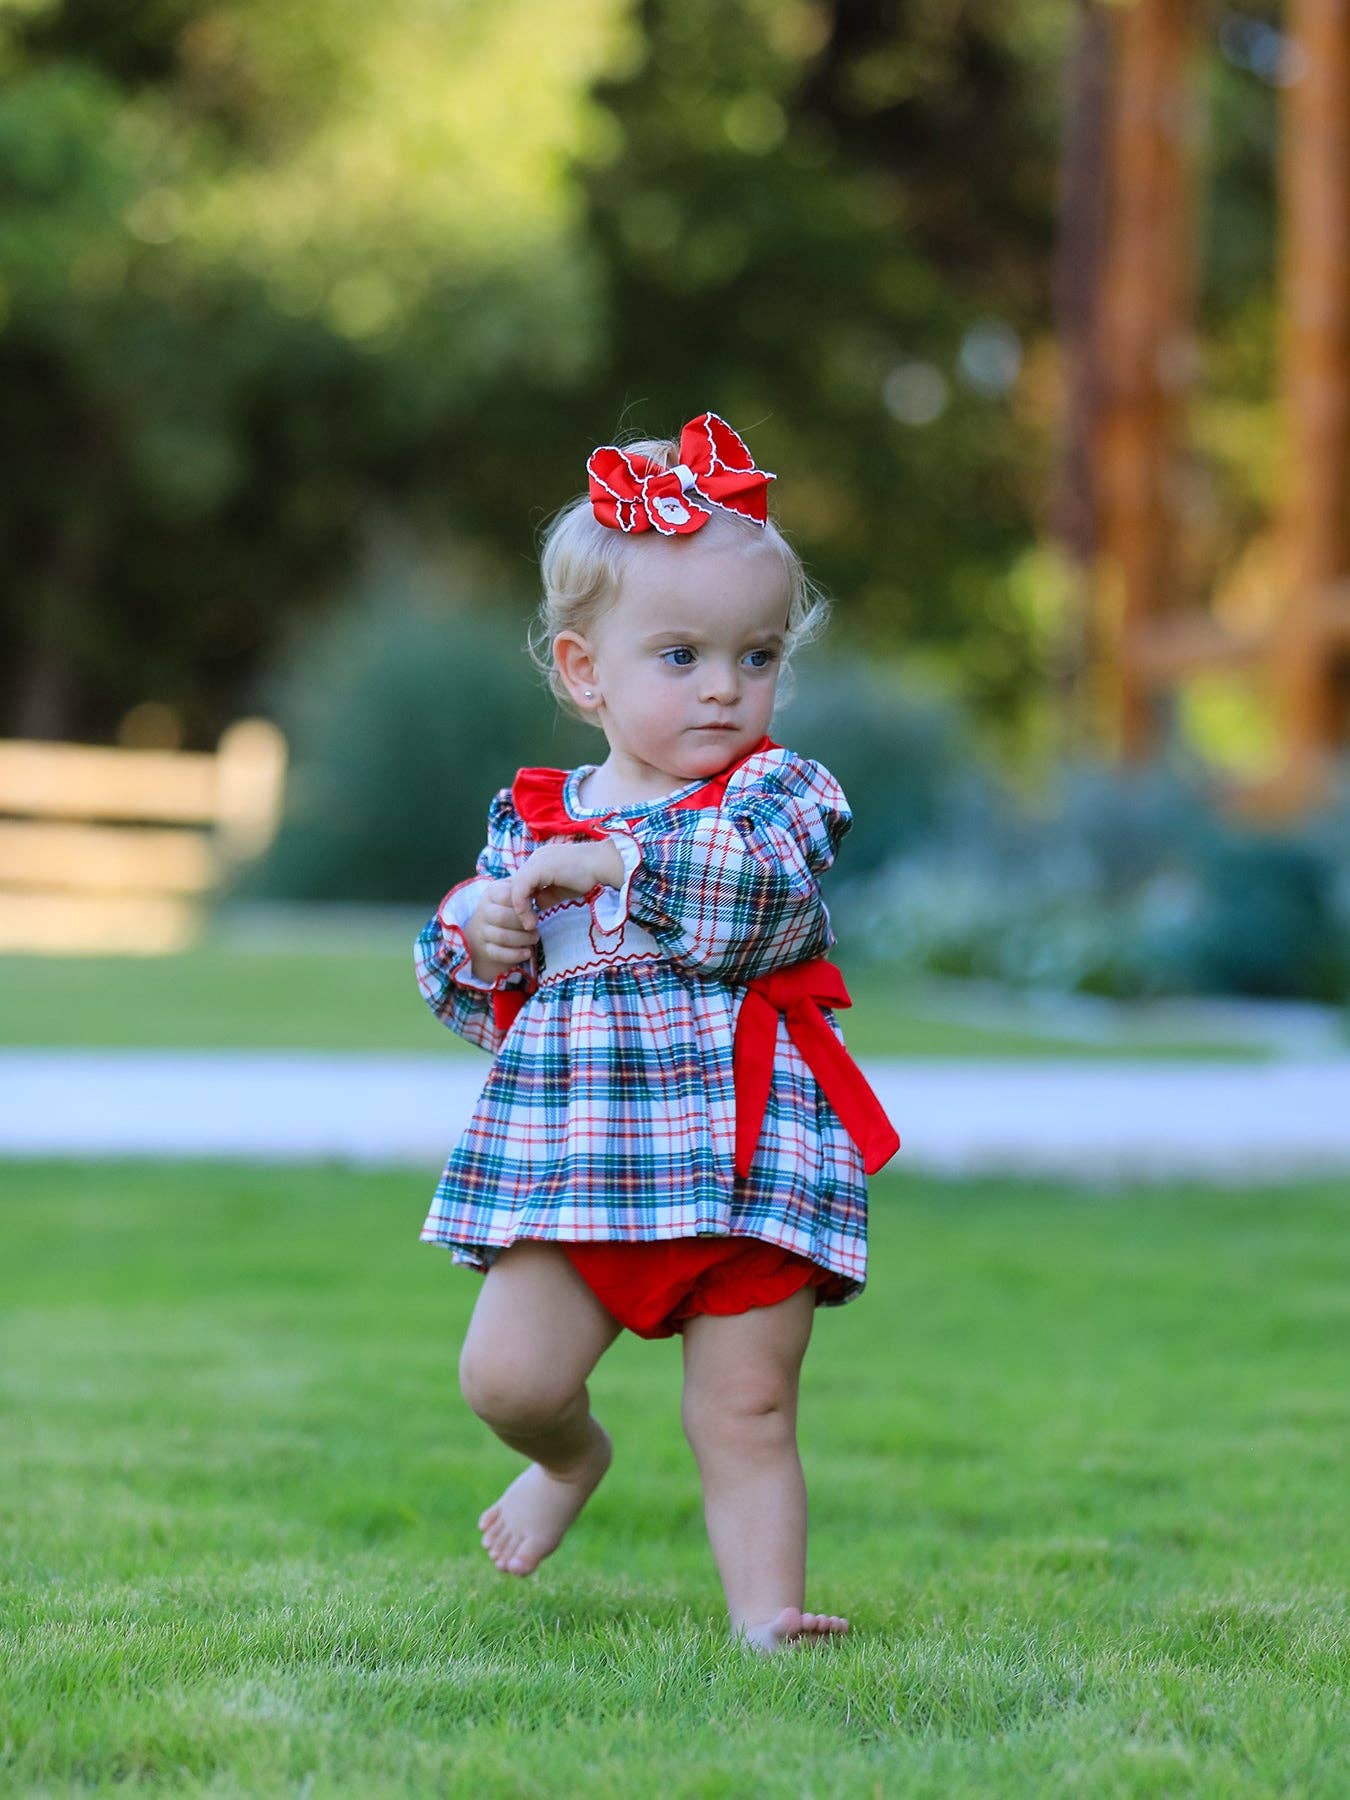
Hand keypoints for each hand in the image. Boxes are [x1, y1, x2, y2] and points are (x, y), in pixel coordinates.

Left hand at [455, 841, 624, 982]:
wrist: (604, 865)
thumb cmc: (591, 877)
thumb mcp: (563, 889)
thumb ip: (548, 895)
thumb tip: (537, 907)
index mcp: (542, 861)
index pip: (522, 883)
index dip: (523, 903)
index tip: (531, 920)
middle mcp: (536, 858)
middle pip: (515, 885)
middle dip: (518, 907)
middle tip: (527, 926)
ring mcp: (535, 861)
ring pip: (514, 888)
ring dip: (519, 910)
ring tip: (529, 926)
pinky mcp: (537, 868)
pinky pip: (520, 890)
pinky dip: (522, 907)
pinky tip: (531, 922)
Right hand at [459, 877, 539, 982]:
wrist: (490, 927)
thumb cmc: (509, 906)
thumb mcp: (514, 891)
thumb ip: (524, 887)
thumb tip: (539, 888)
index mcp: (491, 893)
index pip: (505, 896)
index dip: (522, 903)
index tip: (534, 907)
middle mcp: (483, 911)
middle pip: (502, 917)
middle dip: (522, 923)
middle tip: (536, 926)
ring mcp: (482, 931)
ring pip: (501, 936)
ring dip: (522, 939)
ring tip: (535, 938)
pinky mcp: (485, 948)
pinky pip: (497, 953)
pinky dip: (515, 955)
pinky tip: (528, 953)